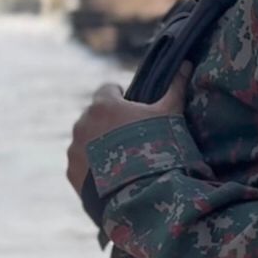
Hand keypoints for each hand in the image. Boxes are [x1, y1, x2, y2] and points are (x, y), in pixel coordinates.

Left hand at [67, 63, 191, 194]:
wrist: (142, 194)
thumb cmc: (157, 148)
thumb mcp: (170, 116)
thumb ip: (175, 88)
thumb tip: (186, 64)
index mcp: (104, 105)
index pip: (107, 89)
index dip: (121, 96)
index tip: (131, 107)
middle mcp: (82, 123)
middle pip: (94, 116)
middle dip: (108, 123)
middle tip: (130, 138)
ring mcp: (74, 148)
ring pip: (85, 140)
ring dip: (97, 145)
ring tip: (121, 161)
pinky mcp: (71, 172)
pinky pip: (80, 164)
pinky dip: (91, 168)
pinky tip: (110, 177)